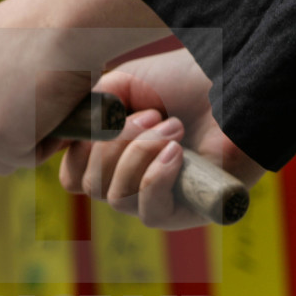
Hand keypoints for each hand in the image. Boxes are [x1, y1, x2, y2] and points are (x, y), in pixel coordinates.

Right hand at [59, 48, 264, 228]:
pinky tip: (176, 153)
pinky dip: (155, 177)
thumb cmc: (186, 81)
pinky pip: (146, 211)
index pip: (72, 175)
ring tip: (173, 127)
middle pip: (88, 184)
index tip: (104, 118)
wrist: (237, 85)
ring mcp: (158, 200)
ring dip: (139, 153)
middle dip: (115, 143)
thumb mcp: (122, 85)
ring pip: (114, 196)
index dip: (77, 151)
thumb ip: (87, 111)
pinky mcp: (184, 214)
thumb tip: (58, 142)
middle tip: (155, 114)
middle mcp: (133, 181)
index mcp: (116, 155)